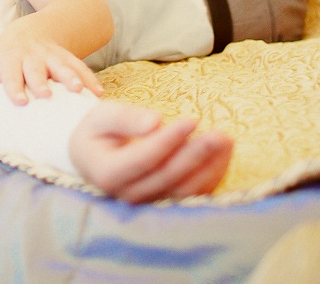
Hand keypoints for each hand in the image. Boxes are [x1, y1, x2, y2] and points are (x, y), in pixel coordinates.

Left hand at [0, 16, 102, 116]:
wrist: (29, 31)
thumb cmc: (3, 58)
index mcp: (8, 60)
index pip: (10, 74)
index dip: (14, 86)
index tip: (19, 101)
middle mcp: (30, 57)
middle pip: (36, 69)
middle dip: (41, 81)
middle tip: (46, 95)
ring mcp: (50, 55)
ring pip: (62, 65)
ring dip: (70, 77)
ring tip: (78, 91)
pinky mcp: (67, 57)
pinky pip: (80, 67)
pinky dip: (90, 79)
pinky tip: (98, 93)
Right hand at [69, 101, 232, 202]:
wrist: (93, 158)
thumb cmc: (98, 132)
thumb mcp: (101, 116)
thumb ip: (125, 118)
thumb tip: (155, 121)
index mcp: (106, 173)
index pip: (144, 158)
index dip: (170, 140)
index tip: (192, 119)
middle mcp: (127, 194)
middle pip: (168, 176)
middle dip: (196, 154)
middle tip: (220, 134)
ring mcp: (147, 203)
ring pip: (184, 190)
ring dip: (209, 167)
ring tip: (226, 140)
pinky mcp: (164, 202)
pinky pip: (193, 193)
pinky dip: (212, 175)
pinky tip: (224, 152)